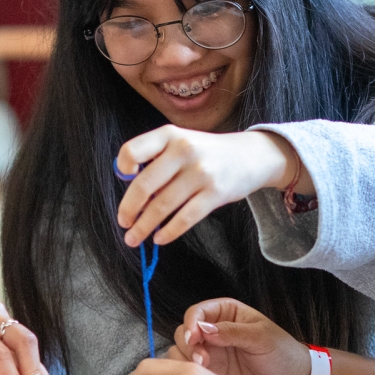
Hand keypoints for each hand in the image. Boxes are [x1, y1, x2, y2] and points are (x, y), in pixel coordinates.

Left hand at [115, 126, 298, 245]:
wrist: (251, 155)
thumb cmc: (206, 153)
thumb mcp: (181, 142)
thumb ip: (156, 160)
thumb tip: (131, 196)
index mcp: (169, 135)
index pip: (133, 150)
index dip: (123, 167)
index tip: (125, 180)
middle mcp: (184, 151)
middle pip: (144, 185)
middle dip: (128, 210)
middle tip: (123, 224)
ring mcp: (201, 172)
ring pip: (162, 206)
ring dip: (144, 227)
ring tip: (134, 238)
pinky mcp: (215, 193)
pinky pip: (185, 218)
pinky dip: (168, 232)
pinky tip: (160, 238)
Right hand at [170, 298, 310, 374]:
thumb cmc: (282, 354)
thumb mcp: (261, 337)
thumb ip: (232, 331)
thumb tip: (205, 328)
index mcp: (227, 313)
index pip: (197, 312)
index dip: (192, 322)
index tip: (196, 336)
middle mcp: (214, 332)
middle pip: (184, 331)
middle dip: (188, 343)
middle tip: (202, 358)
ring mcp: (210, 354)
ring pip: (181, 351)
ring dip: (186, 359)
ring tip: (204, 368)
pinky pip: (188, 372)